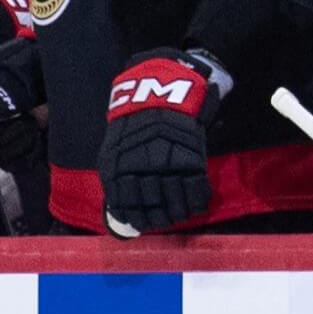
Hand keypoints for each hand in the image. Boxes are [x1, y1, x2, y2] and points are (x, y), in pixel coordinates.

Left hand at [97, 46, 228, 236]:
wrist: (161, 87)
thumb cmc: (136, 116)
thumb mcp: (116, 144)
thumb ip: (118, 172)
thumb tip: (119, 206)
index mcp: (119, 165)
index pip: (124, 202)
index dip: (132, 218)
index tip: (138, 226)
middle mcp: (142, 168)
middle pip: (149, 205)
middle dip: (155, 217)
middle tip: (160, 222)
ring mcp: (168, 164)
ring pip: (172, 200)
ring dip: (175, 212)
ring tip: (177, 217)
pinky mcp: (192, 158)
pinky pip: (195, 187)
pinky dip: (196, 200)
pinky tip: (195, 206)